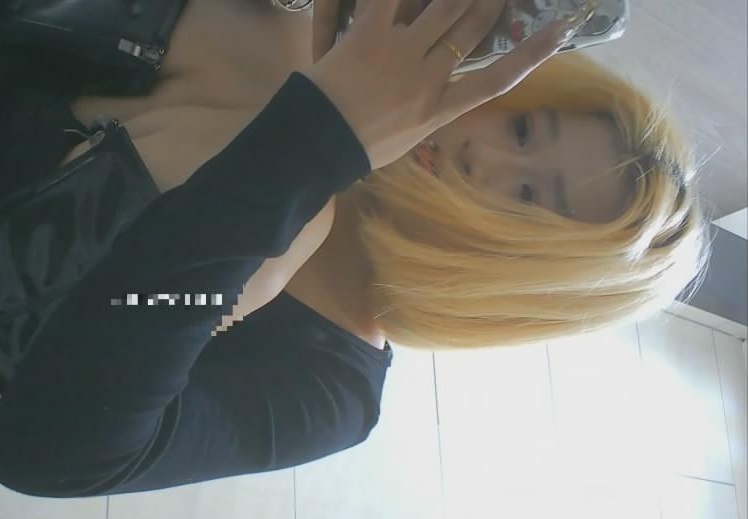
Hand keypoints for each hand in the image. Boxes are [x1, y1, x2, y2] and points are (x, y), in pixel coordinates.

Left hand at [301, 0, 576, 171]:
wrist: (315, 146)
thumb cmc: (355, 148)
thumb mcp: (403, 140)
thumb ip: (426, 112)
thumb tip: (442, 98)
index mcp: (439, 109)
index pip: (497, 80)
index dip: (532, 53)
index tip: (559, 30)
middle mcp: (428, 78)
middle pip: (470, 30)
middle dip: (488, 3)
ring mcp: (400, 53)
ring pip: (443, 7)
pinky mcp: (369, 35)